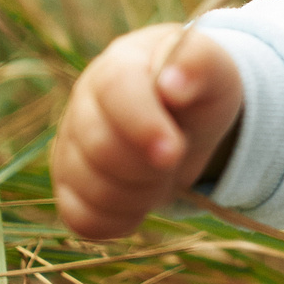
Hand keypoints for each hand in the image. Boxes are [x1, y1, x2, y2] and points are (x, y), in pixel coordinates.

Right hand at [54, 25, 242, 239]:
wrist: (185, 118)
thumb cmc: (198, 90)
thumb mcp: (214, 69)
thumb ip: (200, 63)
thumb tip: (174, 84)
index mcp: (118, 66)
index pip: (114, 90)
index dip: (142, 124)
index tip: (174, 150)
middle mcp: (83, 104)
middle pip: (101, 147)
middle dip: (150, 165)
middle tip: (178, 155)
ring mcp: (70, 146)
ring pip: (91, 188)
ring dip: (141, 194)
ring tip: (163, 173)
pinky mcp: (69, 185)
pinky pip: (83, 219)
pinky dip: (120, 220)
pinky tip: (142, 199)